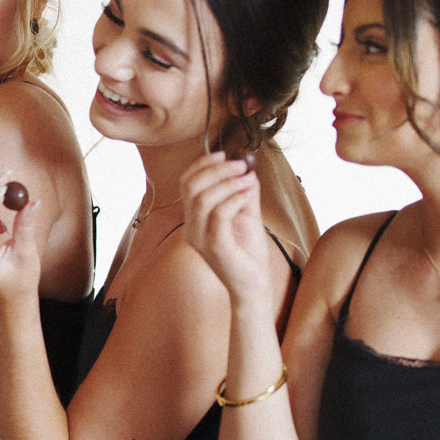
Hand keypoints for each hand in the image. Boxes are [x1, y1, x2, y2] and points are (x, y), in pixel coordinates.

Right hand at [176, 152, 267, 303]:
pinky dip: (235, 198)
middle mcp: (191, 229)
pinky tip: (249, 194)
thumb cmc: (248, 254)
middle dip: (216, 170)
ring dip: (228, 183)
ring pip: (202, 199)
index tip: (224, 154)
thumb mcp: (247, 215)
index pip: (186, 184)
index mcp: (193, 220)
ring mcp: (200, 239)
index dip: (202, 165)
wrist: (253, 286)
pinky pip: (219, 214)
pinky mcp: (214, 247)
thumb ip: (244, 192)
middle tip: (241, 164)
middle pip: (191, 188)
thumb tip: (247, 167)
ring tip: (248, 179)